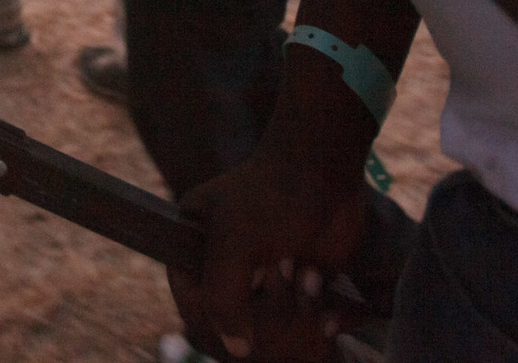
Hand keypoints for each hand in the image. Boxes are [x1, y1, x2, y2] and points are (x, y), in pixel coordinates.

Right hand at [173, 147, 372, 361]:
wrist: (327, 172)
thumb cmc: (271, 198)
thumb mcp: (233, 243)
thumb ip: (223, 298)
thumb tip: (236, 351)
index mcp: (194, 244)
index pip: (190, 299)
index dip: (211, 318)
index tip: (240, 319)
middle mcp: (227, 263)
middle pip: (233, 320)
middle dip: (263, 312)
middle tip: (281, 273)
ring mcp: (266, 276)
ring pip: (271, 329)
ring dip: (293, 311)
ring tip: (305, 272)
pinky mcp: (300, 285)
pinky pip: (303, 324)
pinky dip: (316, 319)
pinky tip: (323, 297)